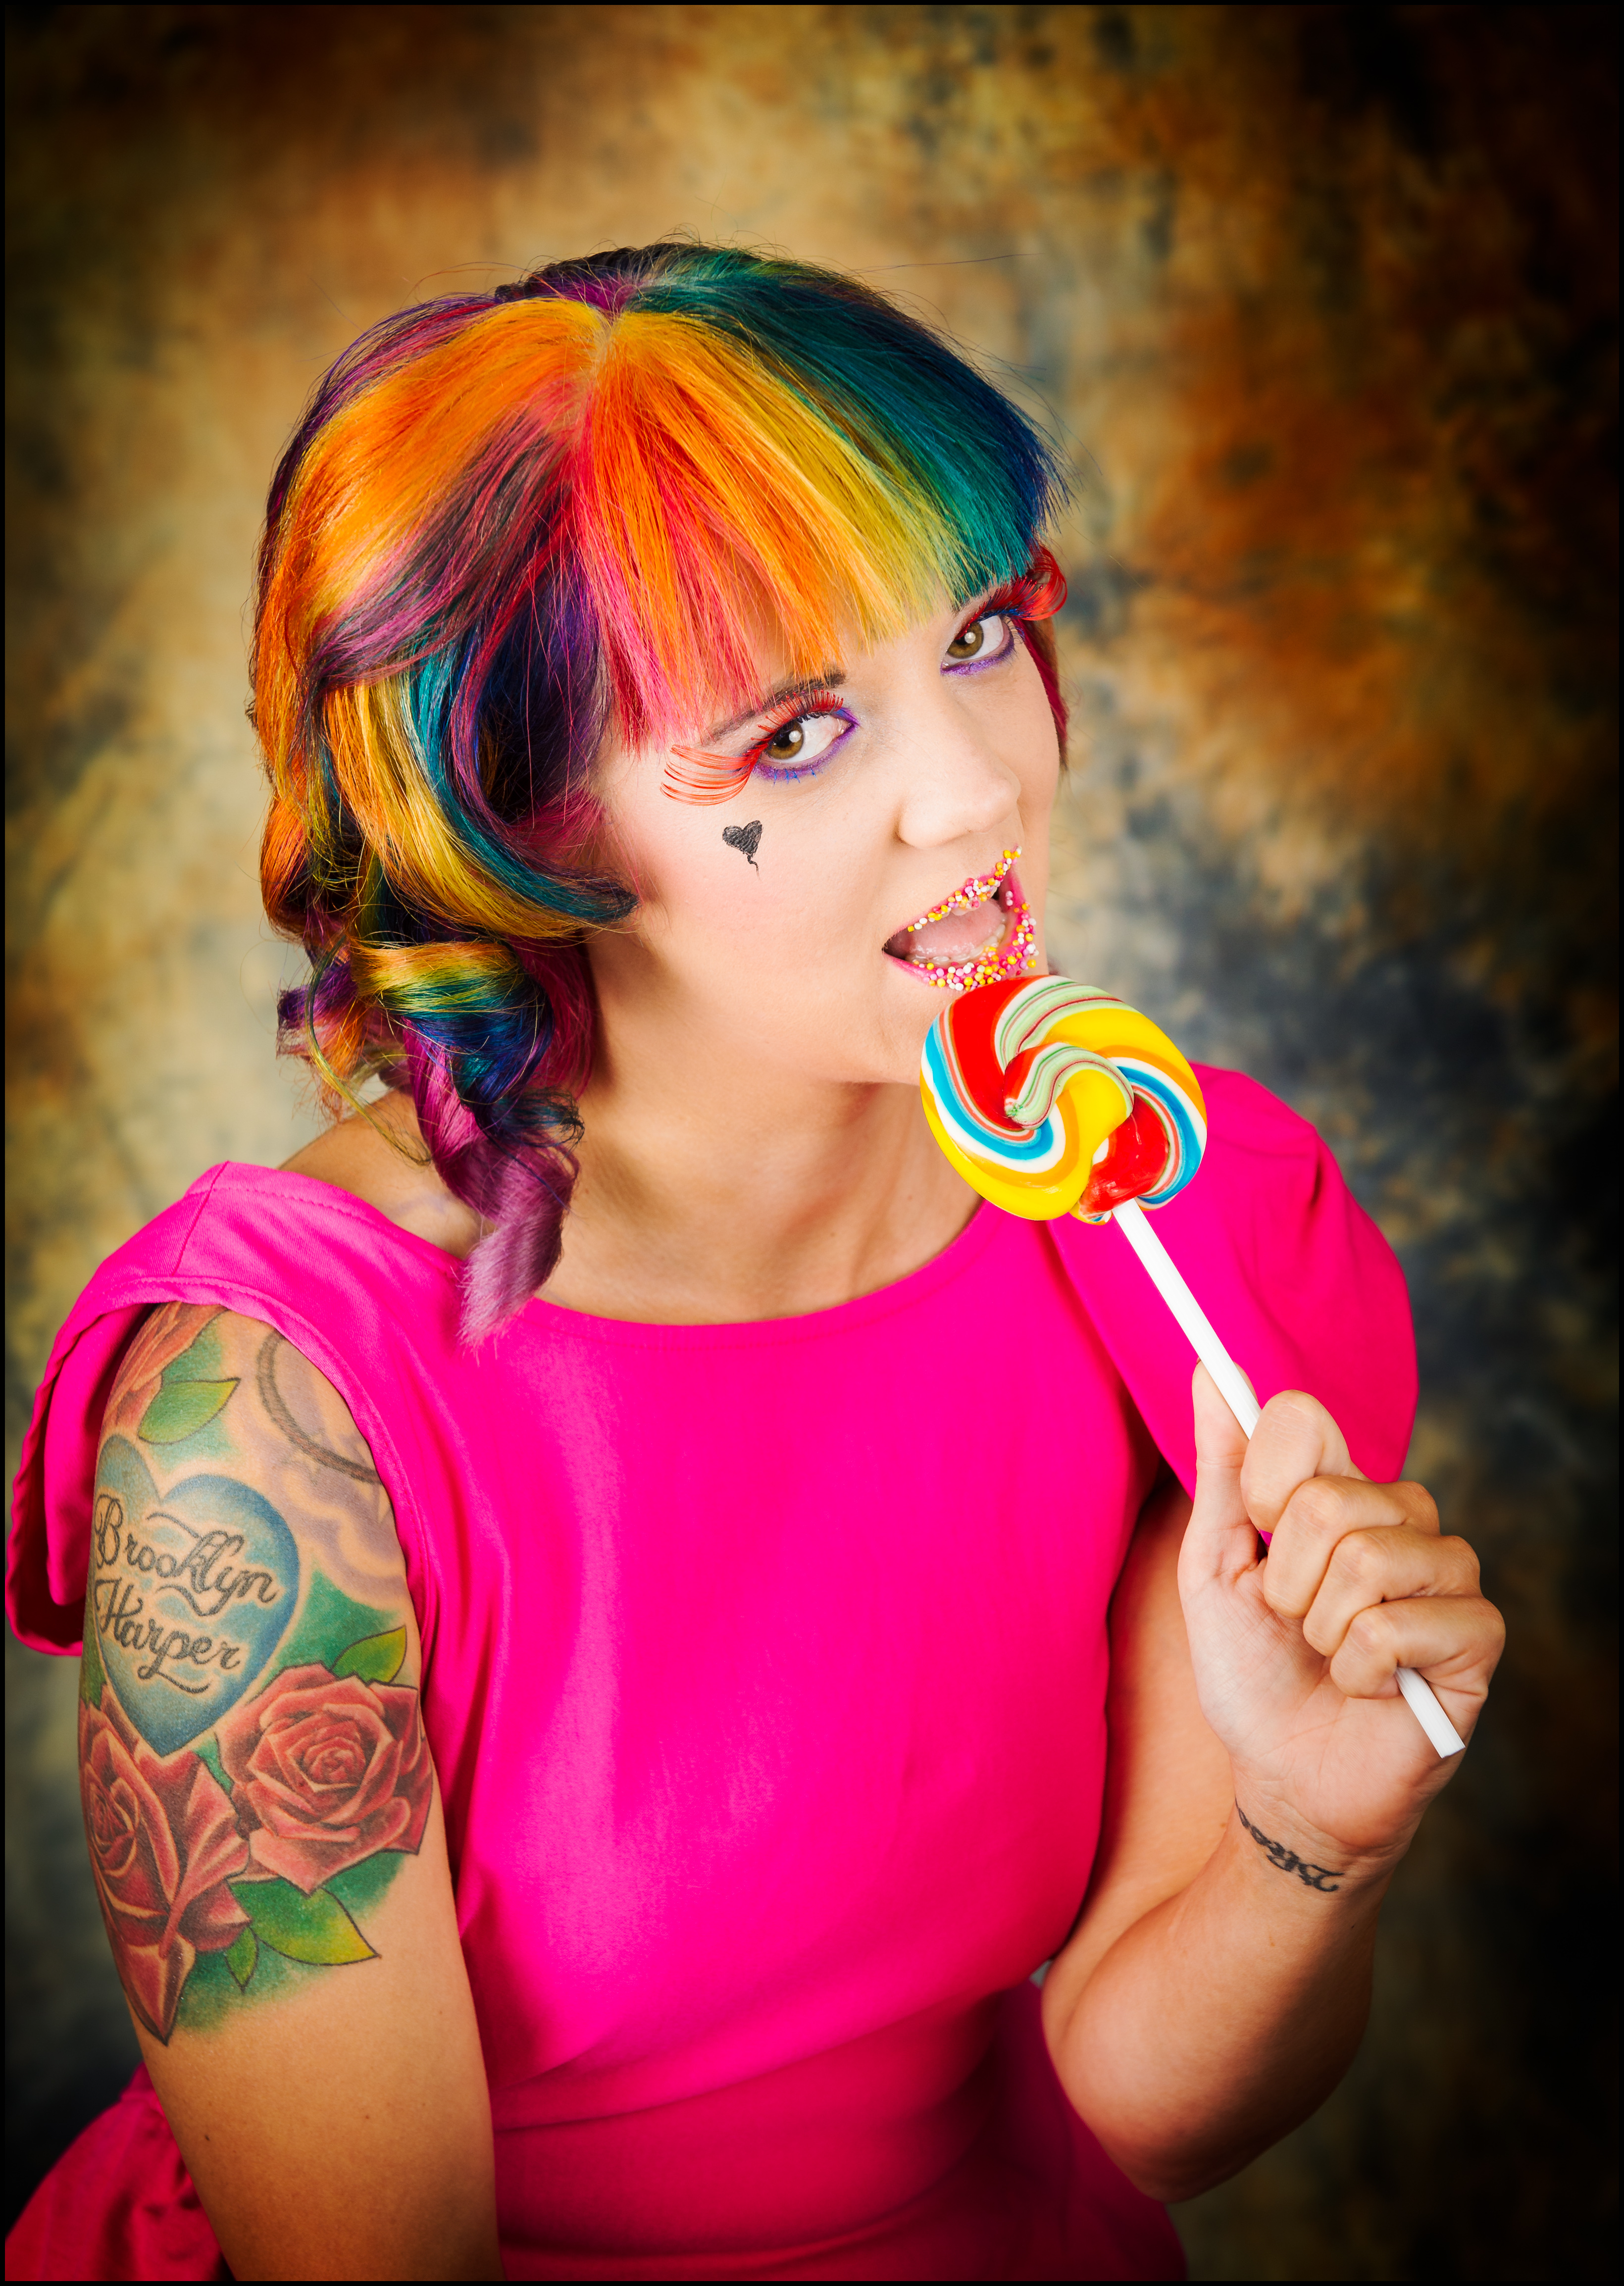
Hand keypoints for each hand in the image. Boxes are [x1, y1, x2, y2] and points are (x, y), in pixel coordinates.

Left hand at [1178, 1369, 1504, 1866]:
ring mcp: (1447, 1574)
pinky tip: (1368, 1687)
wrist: (1283, 1778)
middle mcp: (1403, 1518)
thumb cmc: (1251, 1672)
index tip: (1257, 1531)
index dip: (1263, 1478)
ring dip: (1321, 1627)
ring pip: (1366, 1559)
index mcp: (1341, 1489)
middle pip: (1328, 1497)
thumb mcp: (1213, 1565)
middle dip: (1285, 1580)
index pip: (1304, 1418)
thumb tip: (1209, 1367)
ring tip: (1330, 1656)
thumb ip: (1222, 1468)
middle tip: (1295, 1624)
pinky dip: (1359, 1668)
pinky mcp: (1476, 1637)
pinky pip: (1396, 1625)